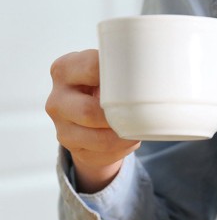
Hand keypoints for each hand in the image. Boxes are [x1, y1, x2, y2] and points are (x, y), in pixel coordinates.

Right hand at [45, 49, 139, 192]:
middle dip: (120, 115)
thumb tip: (157, 69)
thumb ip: (120, 68)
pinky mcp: (72, 147)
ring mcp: (61, 126)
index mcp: (64, 70)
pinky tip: (130, 138)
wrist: (90, 118)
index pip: (91, 67)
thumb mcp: (106, 73)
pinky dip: (123, 146)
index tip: (139, 77)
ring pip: (100, 137)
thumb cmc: (103, 89)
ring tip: (140, 128)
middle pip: (91, 111)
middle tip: (141, 110)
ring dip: (125, 135)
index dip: (119, 74)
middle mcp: (57, 99)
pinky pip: (104, 151)